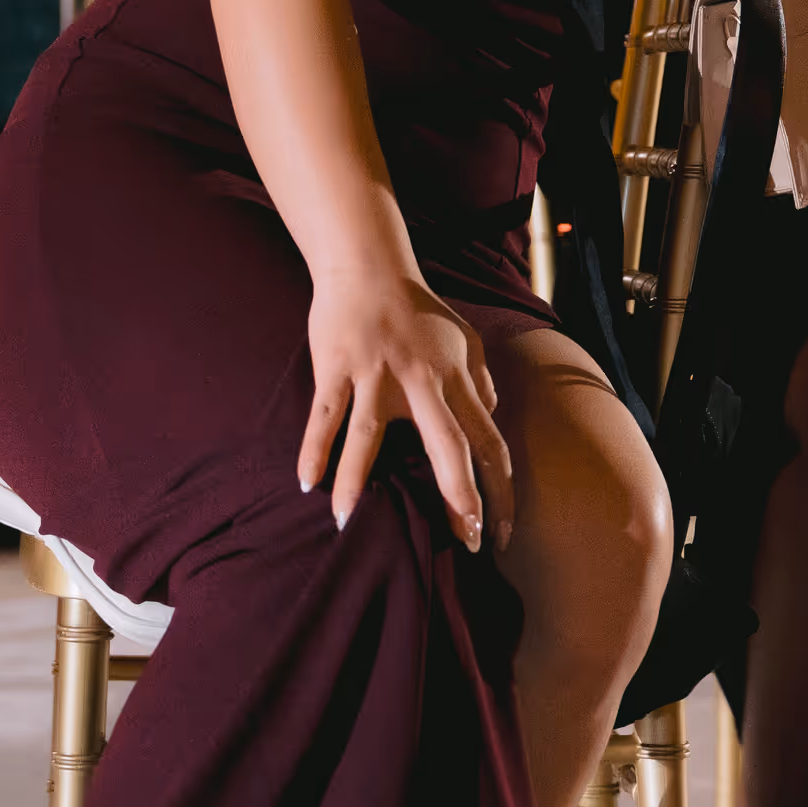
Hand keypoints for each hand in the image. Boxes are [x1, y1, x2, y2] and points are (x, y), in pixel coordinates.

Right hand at [297, 269, 513, 553]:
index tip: (500, 531)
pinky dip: (315, 447)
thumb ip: (481, 378)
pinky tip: (307, 482)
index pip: (488, 440)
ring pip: (369, 435)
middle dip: (458, 494)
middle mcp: (422, 379)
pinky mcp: (338, 366)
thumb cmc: (417, 306)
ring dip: (355, 480)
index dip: (499, 487)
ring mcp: (377, 373)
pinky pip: (326, 414)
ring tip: (347, 522)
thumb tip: (493, 414)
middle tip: (462, 540)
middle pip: (447, 443)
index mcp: (455, 378)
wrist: (369, 265)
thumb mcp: (463, 338)